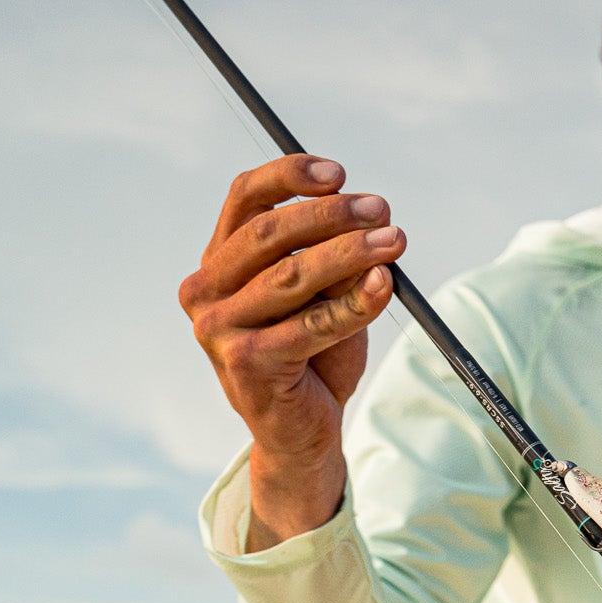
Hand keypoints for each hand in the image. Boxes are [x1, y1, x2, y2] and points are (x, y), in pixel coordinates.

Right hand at [177, 154, 405, 548]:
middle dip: (331, 216)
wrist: (300, 430)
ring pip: (292, 277)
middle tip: (381, 210)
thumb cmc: (311, 355)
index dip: (290, 176)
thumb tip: (366, 218)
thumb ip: (330, 257)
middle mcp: (205, 291)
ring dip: (350, 253)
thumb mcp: (321, 295)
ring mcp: (219, 329)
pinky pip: (312, 325)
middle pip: (269, 234)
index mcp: (217, 261)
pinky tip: (384, 285)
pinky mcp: (248, 363)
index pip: (244, 199)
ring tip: (396, 241)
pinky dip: (355, 303)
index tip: (339, 173)